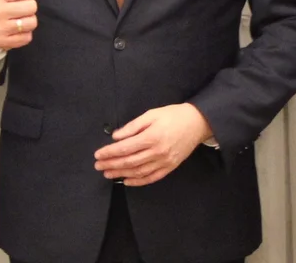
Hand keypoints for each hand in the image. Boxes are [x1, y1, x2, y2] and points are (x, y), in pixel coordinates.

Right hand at [0, 0, 37, 54]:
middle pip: (32, 7)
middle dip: (28, 7)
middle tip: (18, 8)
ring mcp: (1, 28)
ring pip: (31, 22)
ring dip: (28, 21)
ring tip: (17, 18)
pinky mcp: (5, 43)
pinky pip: (28, 37)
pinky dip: (24, 35)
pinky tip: (15, 30)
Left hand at [93, 103, 212, 185]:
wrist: (197, 123)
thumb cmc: (172, 115)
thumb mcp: (151, 114)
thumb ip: (133, 126)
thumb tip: (116, 137)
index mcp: (151, 137)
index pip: (125, 148)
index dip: (109, 153)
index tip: (98, 154)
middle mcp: (157, 152)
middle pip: (129, 162)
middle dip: (111, 164)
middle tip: (98, 165)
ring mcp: (164, 161)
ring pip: (139, 172)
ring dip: (121, 174)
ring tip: (108, 174)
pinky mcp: (170, 167)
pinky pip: (152, 177)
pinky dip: (138, 181)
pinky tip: (127, 181)